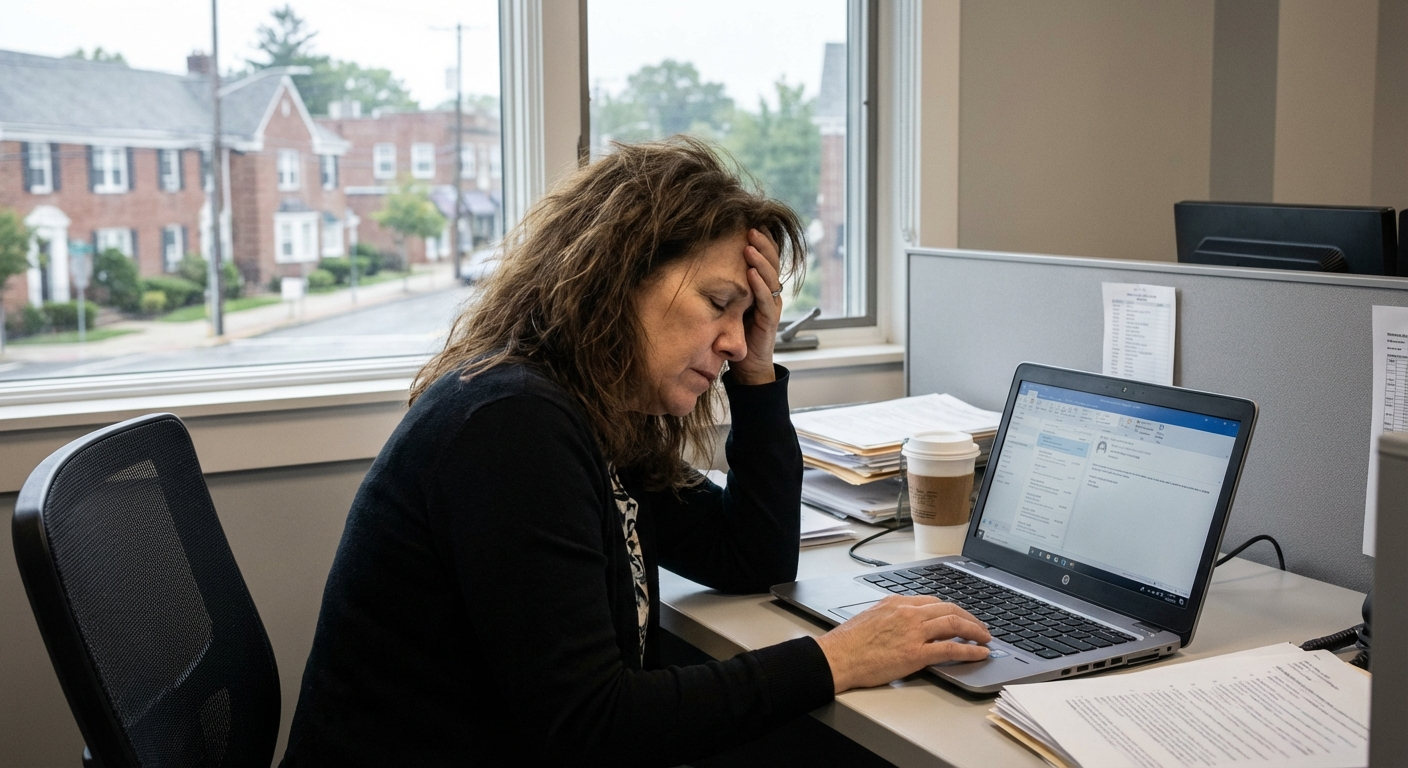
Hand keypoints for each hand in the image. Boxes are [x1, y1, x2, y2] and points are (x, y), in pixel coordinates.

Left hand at [728, 228, 783, 385]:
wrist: (746, 366)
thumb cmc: (735, 332)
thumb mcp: (728, 302)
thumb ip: (725, 285)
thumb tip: (704, 261)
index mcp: (762, 287)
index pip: (765, 258)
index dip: (762, 241)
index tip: (750, 223)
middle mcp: (770, 293)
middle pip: (772, 263)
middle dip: (762, 244)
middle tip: (751, 228)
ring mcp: (771, 306)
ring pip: (771, 278)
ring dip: (760, 261)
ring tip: (749, 246)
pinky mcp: (769, 322)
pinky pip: (767, 300)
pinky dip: (759, 286)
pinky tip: (751, 274)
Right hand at [814, 596, 990, 692]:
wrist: (838, 657)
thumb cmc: (849, 642)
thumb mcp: (872, 617)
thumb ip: (893, 616)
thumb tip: (906, 622)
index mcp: (897, 602)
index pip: (933, 601)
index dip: (952, 610)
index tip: (960, 616)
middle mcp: (908, 613)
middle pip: (948, 609)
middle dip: (969, 618)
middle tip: (981, 627)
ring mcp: (913, 632)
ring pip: (954, 624)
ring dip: (975, 631)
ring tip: (985, 638)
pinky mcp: (916, 653)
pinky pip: (951, 649)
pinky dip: (970, 650)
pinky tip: (980, 653)